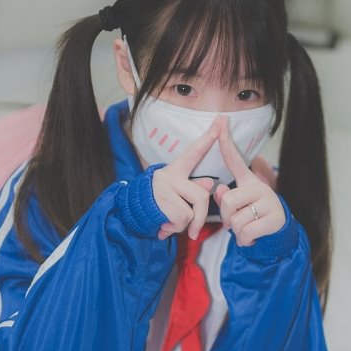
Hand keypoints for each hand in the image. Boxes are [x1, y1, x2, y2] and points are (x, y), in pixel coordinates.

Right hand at [152, 115, 221, 239]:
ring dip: (184, 224)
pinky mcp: (161, 202)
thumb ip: (193, 189)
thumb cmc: (157, 206)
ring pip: (191, 212)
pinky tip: (163, 225)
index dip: (209, 137)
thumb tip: (210, 183)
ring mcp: (164, 188)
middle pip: (201, 196)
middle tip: (194, 231)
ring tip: (169, 222)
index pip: (195, 151)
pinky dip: (175, 228)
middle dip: (200, 218)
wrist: (129, 216)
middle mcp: (169, 175)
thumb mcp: (176, 195)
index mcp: (175, 170)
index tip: (222, 119)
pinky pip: (181, 219)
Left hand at [215, 116, 285, 246]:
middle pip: (229, 201)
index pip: (235, 159)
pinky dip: (244, 240)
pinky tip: (251, 238)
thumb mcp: (237, 208)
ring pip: (237, 220)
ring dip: (237, 232)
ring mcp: (270, 202)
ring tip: (246, 231)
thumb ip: (225, 199)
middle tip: (233, 224)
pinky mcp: (275, 218)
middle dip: (226, 218)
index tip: (221, 120)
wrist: (277, 235)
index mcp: (249, 182)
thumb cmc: (252, 218)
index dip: (226, 142)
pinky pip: (247, 231)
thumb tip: (221, 191)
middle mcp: (260, 187)